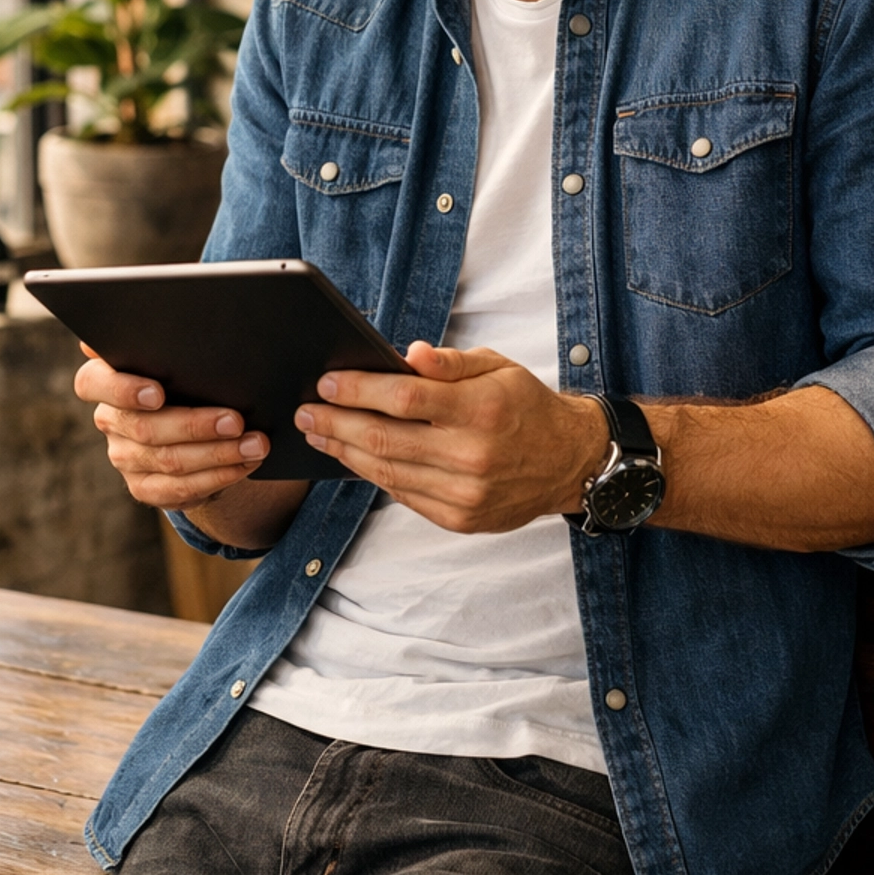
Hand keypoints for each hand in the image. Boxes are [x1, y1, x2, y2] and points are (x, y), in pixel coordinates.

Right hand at [75, 349, 270, 510]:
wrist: (199, 420)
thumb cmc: (190, 374)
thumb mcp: (182, 356)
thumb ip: (170, 344)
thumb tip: (179, 318)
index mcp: (105, 380)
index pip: (93, 383)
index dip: (122, 390)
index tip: (158, 392)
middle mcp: (110, 420)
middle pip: (144, 428)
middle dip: (196, 425)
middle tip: (237, 420)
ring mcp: (125, 458)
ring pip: (168, 461)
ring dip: (218, 454)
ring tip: (256, 444)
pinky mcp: (145, 487)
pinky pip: (179, 489)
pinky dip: (218, 477)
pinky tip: (244, 464)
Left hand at [293, 342, 608, 531]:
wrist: (568, 462)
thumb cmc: (526, 406)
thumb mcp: (498, 367)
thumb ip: (450, 362)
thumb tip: (407, 355)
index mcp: (482, 410)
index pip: (404, 399)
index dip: (359, 390)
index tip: (327, 382)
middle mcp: (473, 456)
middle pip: (385, 440)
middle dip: (336, 423)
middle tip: (305, 411)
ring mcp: (465, 493)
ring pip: (386, 473)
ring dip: (344, 452)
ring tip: (318, 433)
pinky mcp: (460, 519)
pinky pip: (403, 495)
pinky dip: (372, 475)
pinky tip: (352, 457)